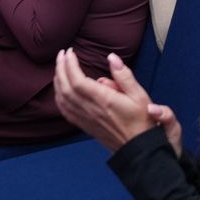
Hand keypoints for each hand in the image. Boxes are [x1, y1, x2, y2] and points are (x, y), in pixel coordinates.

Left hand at [53, 49, 176, 153]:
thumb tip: (111, 57)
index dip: (70, 65)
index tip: (70, 52)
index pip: (78, 81)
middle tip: (62, 55)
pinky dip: (59, 98)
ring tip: (60, 67)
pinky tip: (60, 90)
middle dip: (61, 69)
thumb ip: (124, 75)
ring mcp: (86, 119)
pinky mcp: (84, 125)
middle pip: (66, 88)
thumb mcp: (139, 95)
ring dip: (58, 81)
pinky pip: (65, 111)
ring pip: (63, 99)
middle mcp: (91, 110)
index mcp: (104, 100)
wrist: (138, 148)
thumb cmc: (142, 120)